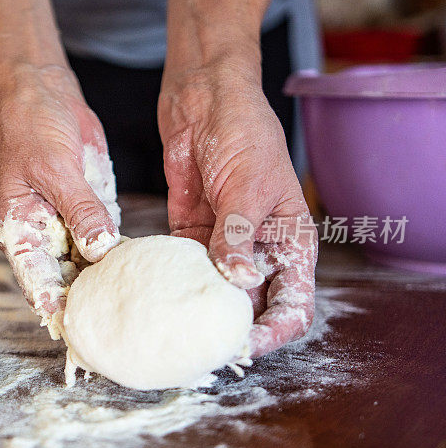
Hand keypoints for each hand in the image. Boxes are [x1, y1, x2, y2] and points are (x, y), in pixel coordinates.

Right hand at [0, 64, 120, 338]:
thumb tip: (101, 250)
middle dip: (86, 307)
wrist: (42, 92)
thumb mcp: (55, 169)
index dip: (56, 308)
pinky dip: (119, 257)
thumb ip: (80, 210)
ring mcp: (66, 223)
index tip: (81, 334)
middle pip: (62, 282)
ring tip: (135, 315)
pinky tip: (142, 275)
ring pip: (86, 266)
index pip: (37, 281)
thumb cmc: (30, 126)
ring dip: (106, 286)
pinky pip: (105, 240)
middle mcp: (41, 234)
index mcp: (19, 229)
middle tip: (116, 336)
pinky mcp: (88, 209)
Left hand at [158, 60, 316, 357]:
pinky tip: (153, 294)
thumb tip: (238, 282)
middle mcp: (259, 248)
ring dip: (199, 310)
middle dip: (233, 329)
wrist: (206, 99)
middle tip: (200, 349)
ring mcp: (224, 242)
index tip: (242, 346)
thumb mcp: (247, 185)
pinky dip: (173, 281)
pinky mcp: (192, 231)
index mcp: (291, 240)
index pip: (293, 302)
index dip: (273, 330)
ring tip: (172, 330)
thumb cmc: (244, 131)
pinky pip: (184, 267)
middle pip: (253, 305)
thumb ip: (238, 234)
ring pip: (216, 291)